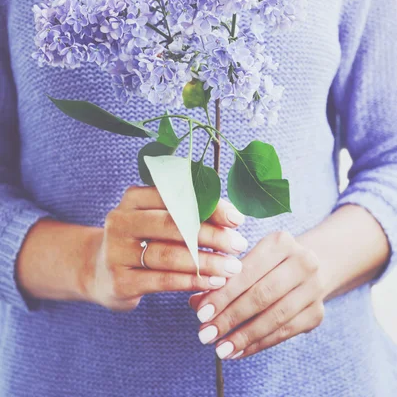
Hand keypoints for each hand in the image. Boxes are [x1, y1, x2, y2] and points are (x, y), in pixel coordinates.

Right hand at [83, 186, 247, 311]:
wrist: (98, 271)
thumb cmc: (143, 240)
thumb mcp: (158, 219)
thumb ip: (190, 213)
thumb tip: (234, 217)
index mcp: (133, 198)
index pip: (176, 197)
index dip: (209, 206)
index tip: (237, 219)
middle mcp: (120, 220)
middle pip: (173, 225)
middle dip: (211, 235)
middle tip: (238, 245)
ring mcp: (116, 251)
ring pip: (168, 255)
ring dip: (206, 262)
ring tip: (232, 267)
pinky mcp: (119, 281)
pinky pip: (162, 280)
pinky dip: (191, 282)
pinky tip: (213, 282)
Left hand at [189, 231, 325, 359]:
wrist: (317, 264)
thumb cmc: (271, 261)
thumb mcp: (251, 258)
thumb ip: (224, 277)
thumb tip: (195, 303)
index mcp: (281, 242)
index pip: (247, 272)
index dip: (223, 294)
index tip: (201, 313)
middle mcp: (303, 262)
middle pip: (262, 295)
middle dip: (230, 317)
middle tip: (205, 334)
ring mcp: (313, 289)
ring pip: (274, 317)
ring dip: (244, 336)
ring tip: (220, 349)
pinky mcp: (317, 313)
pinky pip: (285, 333)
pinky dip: (259, 344)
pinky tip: (238, 351)